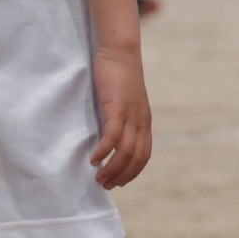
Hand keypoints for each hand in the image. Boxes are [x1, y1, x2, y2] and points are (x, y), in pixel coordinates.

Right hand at [89, 46, 151, 187]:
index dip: (132, 173)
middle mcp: (141, 122)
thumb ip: (123, 118)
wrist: (120, 52)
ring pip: (125, 151)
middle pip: (135, 158)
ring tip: (98, 177)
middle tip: (105, 185)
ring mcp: (130, 115)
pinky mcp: (117, 108)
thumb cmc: (119, 75)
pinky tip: (94, 159)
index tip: (119, 182)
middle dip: (121, 176)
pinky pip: (112, 136)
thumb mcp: (125, 101)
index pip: (144, 156)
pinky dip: (103, 151)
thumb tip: (111, 135)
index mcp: (144, 122)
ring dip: (112, 168)